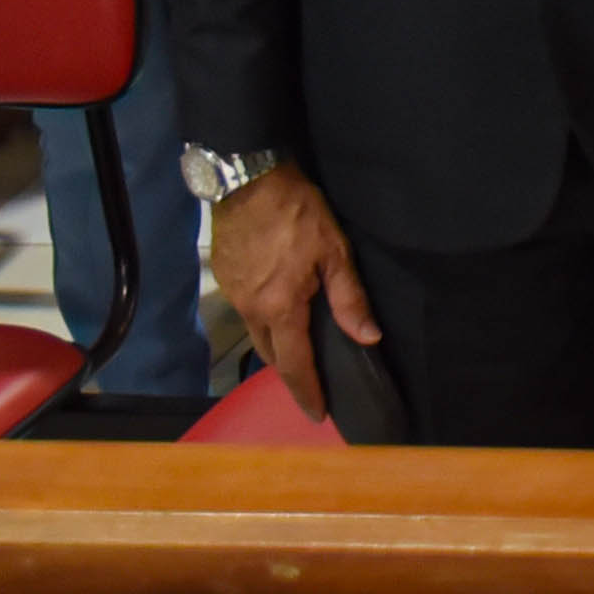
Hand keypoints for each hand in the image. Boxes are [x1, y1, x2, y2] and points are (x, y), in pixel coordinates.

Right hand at [210, 167, 379, 390]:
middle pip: (272, 354)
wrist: (247, 180)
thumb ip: (350, 298)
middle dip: (291, 374)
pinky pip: (246, 314)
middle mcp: (251, 310)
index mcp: (280, 308)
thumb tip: (368, 338)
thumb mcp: (335, 252)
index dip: (307, 391)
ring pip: (257, 335)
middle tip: (312, 386)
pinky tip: (279, 317)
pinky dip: (264, 324)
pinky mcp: (225, 279)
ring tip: (299, 356)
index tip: (317, 413)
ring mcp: (233, 295)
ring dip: (277, 349)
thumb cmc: (297, 213)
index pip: (295, 364)